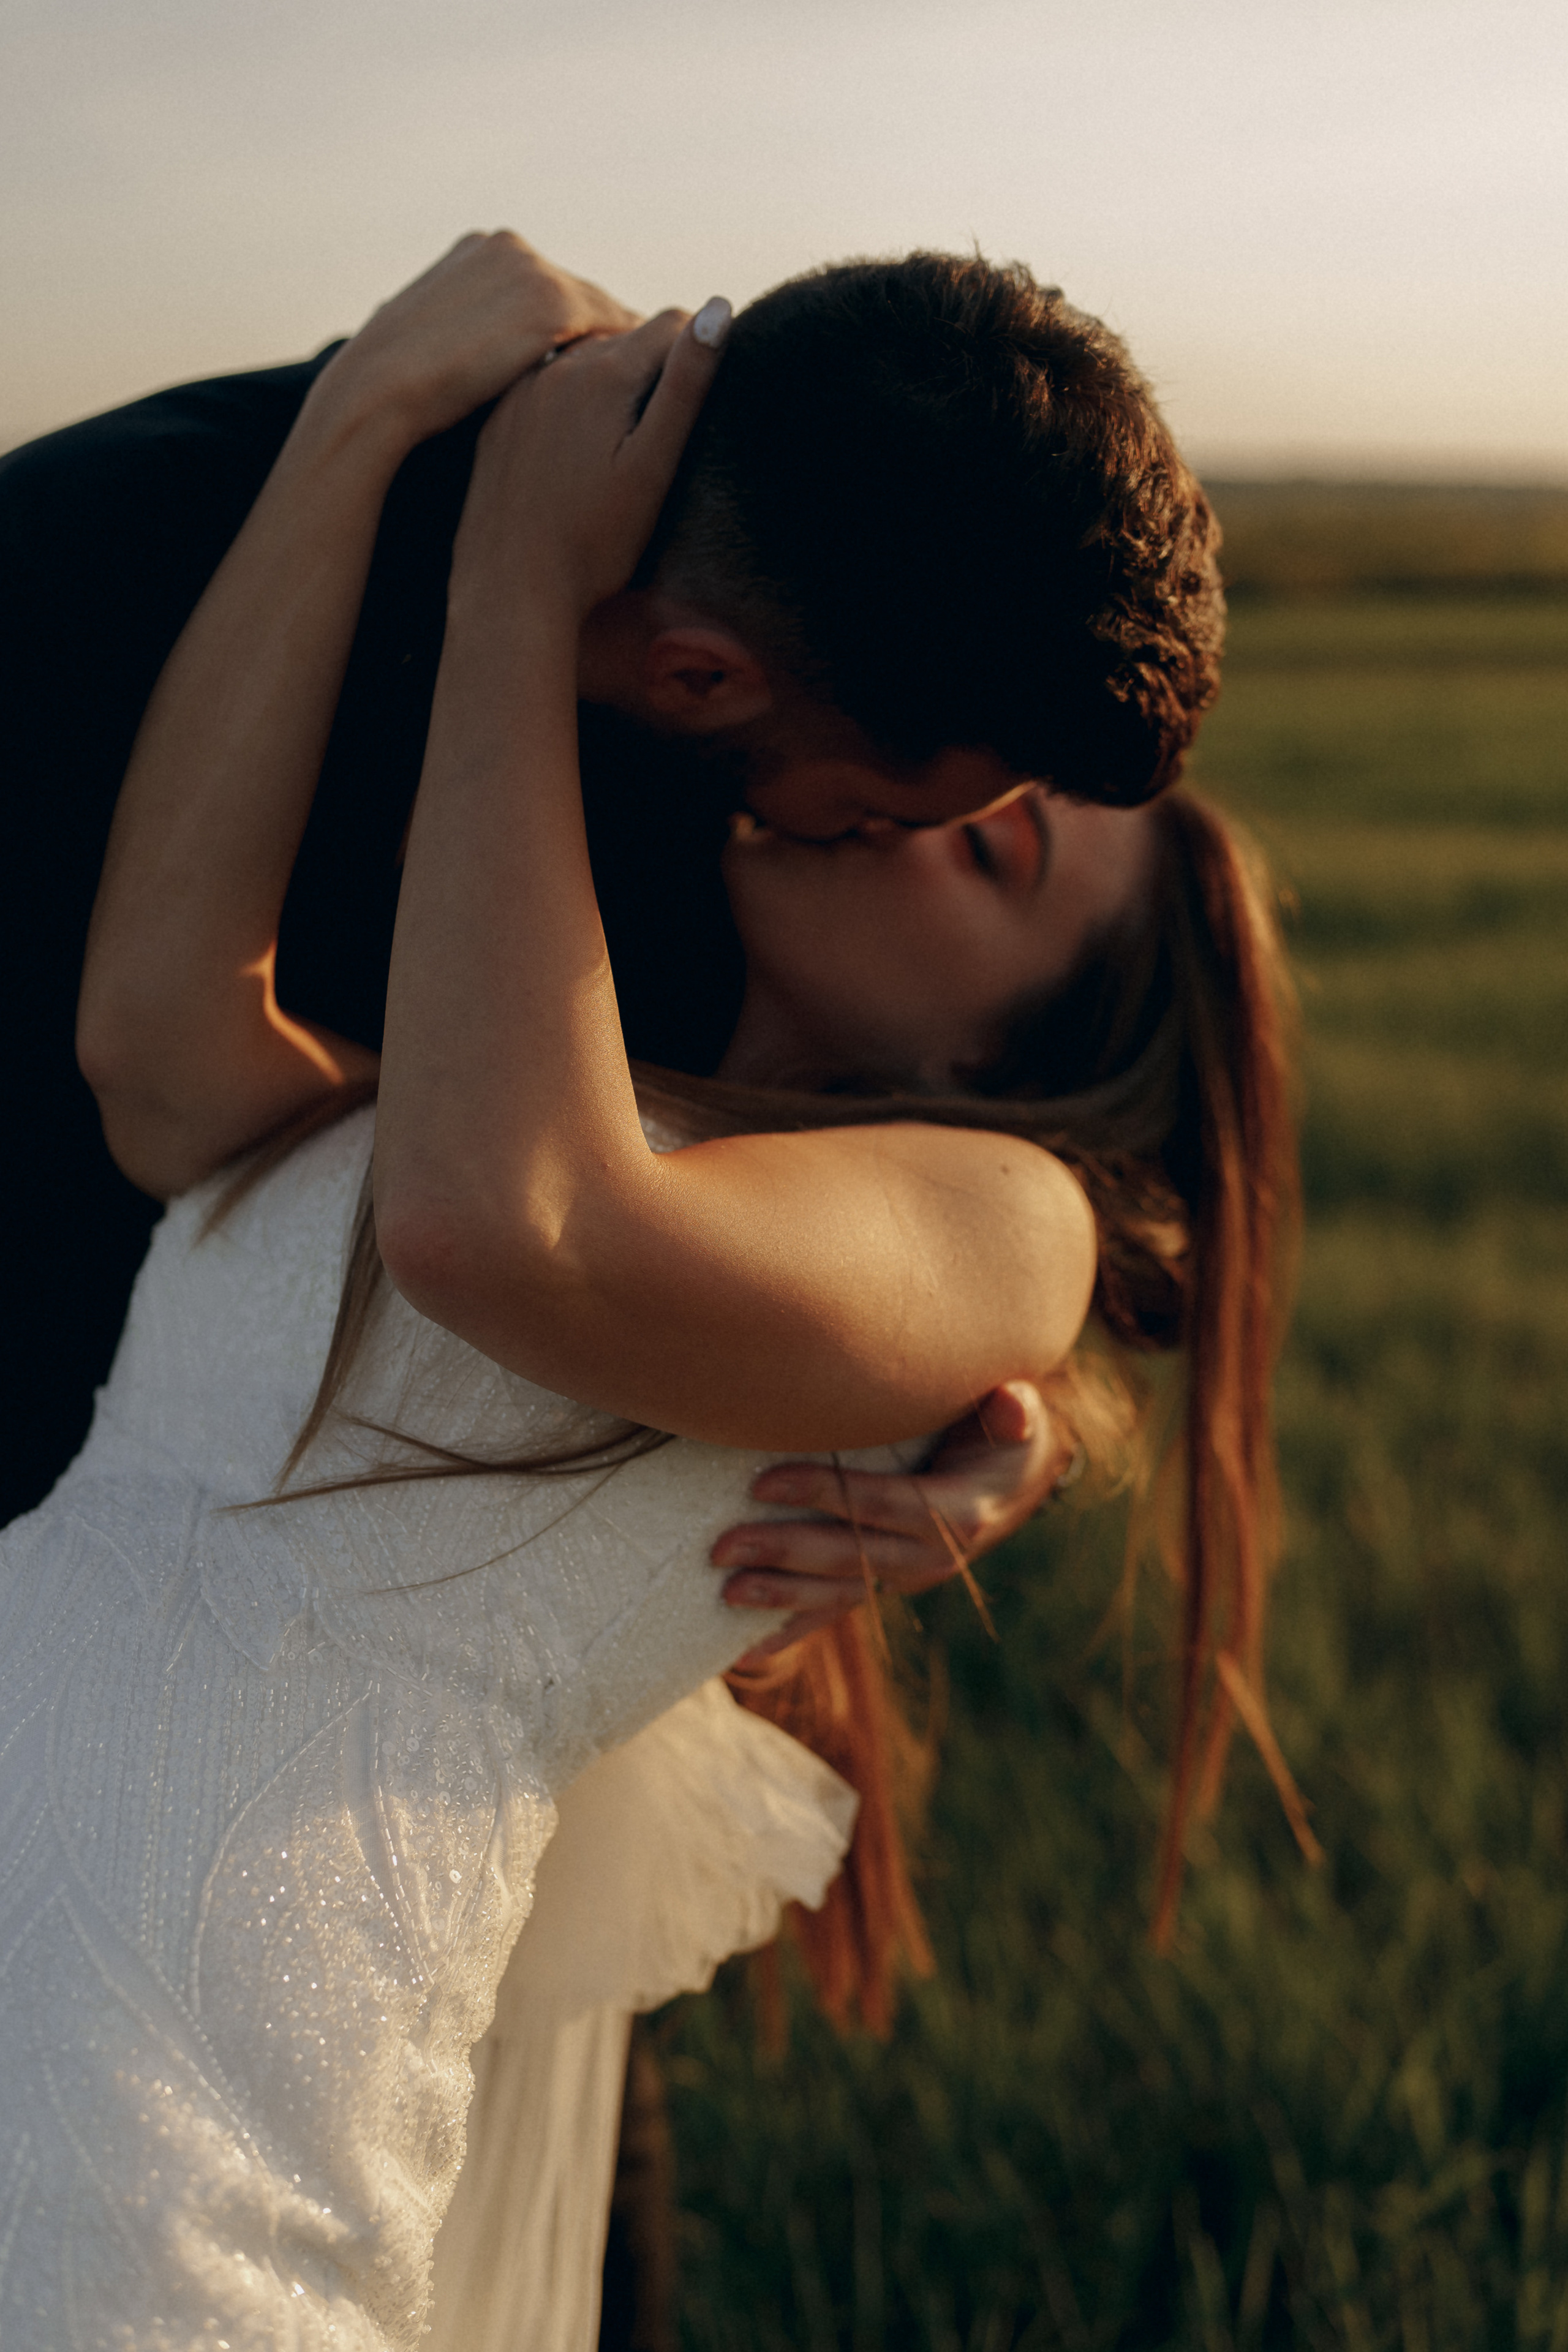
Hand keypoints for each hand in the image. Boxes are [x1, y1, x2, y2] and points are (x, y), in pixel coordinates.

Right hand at [306, 230, 640, 456]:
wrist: (373, 398)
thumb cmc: (394, 396)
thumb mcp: (431, 348)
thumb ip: (468, 338)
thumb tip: (474, 356)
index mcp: (477, 251)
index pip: (548, 290)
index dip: (577, 332)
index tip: (606, 365)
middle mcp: (507, 247)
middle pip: (581, 296)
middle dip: (610, 337)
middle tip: (652, 374)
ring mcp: (530, 268)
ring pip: (605, 312)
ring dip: (634, 347)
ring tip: (665, 382)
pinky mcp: (551, 301)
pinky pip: (617, 329)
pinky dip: (639, 355)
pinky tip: (661, 384)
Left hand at [451, 299, 729, 625]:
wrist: (509, 590)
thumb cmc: (594, 544)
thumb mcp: (653, 467)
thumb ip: (686, 386)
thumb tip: (717, 308)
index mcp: (601, 373)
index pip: (671, 326)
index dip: (700, 352)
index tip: (711, 394)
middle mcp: (553, 367)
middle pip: (625, 338)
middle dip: (656, 364)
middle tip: (672, 421)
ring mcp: (519, 392)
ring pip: (583, 361)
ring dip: (613, 380)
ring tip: (628, 436)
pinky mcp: (497, 420)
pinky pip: (545, 389)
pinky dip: (571, 403)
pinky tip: (579, 451)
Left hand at [713, 1381, 1072, 1661]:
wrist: (1018, 1481)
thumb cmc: (1005, 1434)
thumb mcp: (1018, 1417)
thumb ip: (1011, 1409)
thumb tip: (1012, 1407)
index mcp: (957, 1514)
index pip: (878, 1503)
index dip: (821, 1493)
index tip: (761, 1482)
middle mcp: (930, 1557)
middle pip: (846, 1556)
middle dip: (782, 1552)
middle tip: (720, 1547)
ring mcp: (904, 1577)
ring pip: (836, 1592)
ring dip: (780, 1596)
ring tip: (725, 1593)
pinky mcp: (885, 1585)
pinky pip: (835, 1611)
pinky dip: (792, 1630)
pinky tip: (746, 1650)